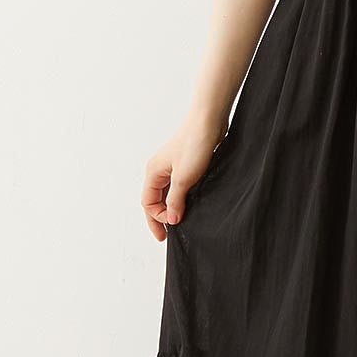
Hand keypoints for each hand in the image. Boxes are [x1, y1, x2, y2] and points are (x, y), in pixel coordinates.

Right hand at [140, 112, 226, 242]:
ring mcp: (172, 165)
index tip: (170, 230)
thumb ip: (175, 201)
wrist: (209, 121)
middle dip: (160, 217)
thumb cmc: (194, 144)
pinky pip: (177, 185)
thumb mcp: (184, 178)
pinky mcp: (185, 162)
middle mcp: (159, 169)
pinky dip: (180, 197)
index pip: (148, 203)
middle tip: (168, 235)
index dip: (156, 219)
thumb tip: (171, 220)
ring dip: (170, 207)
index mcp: (153, 172)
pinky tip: (190, 204)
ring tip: (180, 222)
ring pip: (166, 192)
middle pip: (154, 199)